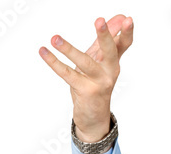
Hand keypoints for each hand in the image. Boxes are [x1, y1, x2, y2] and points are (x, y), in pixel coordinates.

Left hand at [39, 15, 133, 141]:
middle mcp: (109, 72)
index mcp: (114, 62)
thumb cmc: (95, 86)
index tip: (126, 18)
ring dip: (68, 49)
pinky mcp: (85, 91)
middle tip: (100, 20)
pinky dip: (54, 63)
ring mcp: (98, 82)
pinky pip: (67, 74)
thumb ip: (104, 42)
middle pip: (110, 51)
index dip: (127, 32)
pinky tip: (44, 52)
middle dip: (105, 36)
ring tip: (55, 38)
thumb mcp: (100, 63)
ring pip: (84, 62)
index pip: (124, 44)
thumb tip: (116, 18)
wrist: (94, 118)